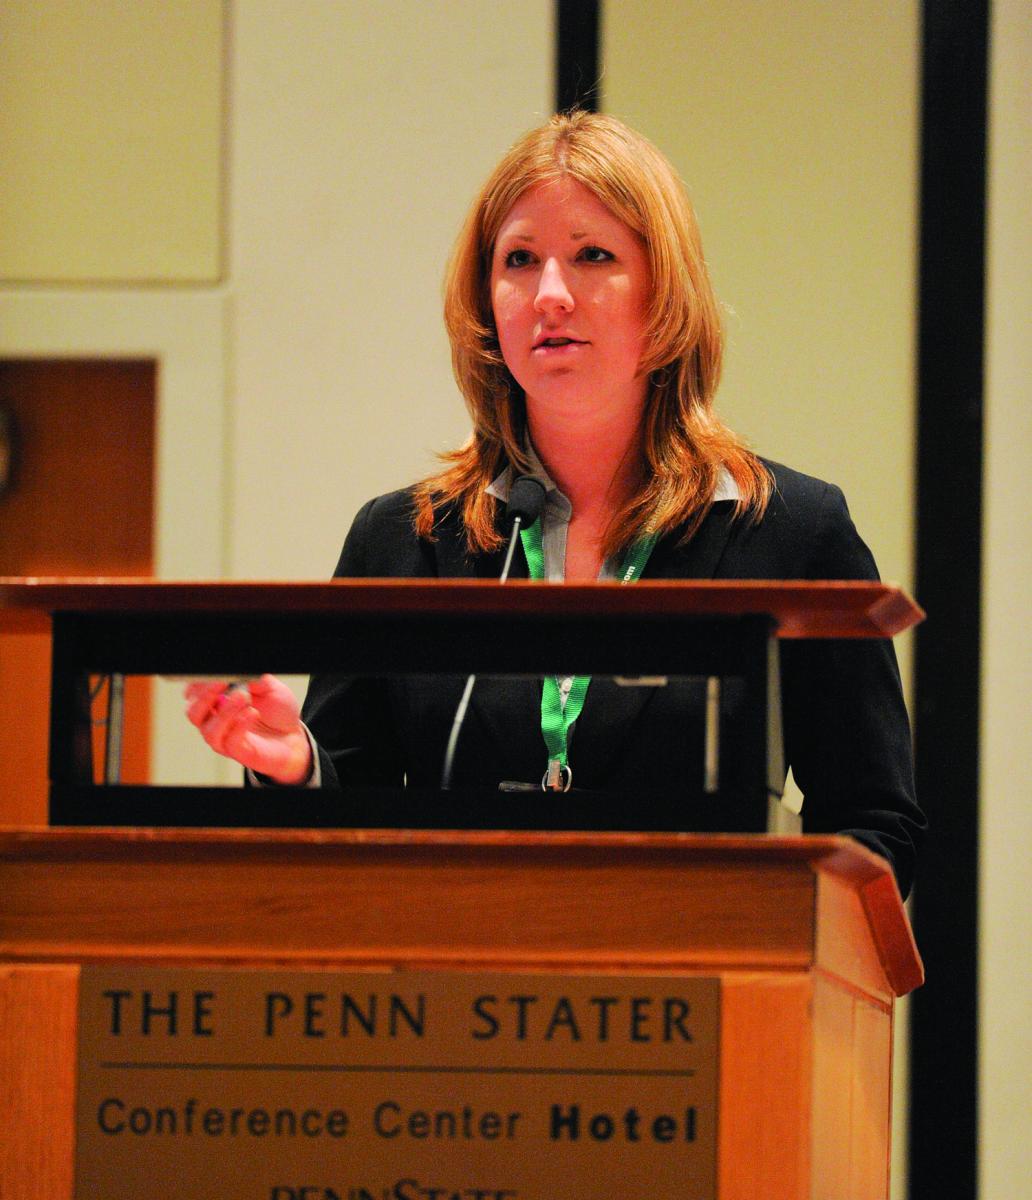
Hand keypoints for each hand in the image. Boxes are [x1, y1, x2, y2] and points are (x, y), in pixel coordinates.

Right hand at [183, 674, 312, 783]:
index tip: (215, 676)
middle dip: (204, 696)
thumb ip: (255, 680)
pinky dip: (240, 725)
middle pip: (193, 712)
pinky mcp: (238, 752)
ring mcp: (225, 738)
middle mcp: (215, 721)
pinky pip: (230, 741)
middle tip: (222, 683)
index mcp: (216, 703)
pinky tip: (252, 713)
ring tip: (243, 697)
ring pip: (210, 730)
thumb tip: (242, 675)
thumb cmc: (276, 712)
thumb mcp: (270, 688)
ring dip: (225, 711)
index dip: (199, 685)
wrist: (293, 737)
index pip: (195, 694)